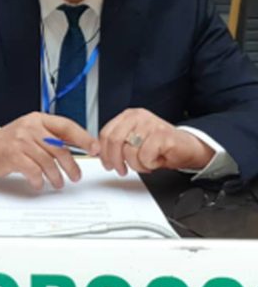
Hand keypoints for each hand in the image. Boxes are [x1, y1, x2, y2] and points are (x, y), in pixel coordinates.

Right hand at [0, 112, 98, 190]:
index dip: (83, 138)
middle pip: (59, 148)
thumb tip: (79, 146)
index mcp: (38, 119)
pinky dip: (39, 180)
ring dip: (56, 176)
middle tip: (75, 176)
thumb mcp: (31, 131)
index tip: (94, 148)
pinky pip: (33, 171)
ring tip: (58, 182)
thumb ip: (52, 136)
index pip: (66, 126)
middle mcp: (31, 127)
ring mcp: (21, 141)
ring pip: (48, 162)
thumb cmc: (11, 141)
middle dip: (71, 165)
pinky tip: (39, 183)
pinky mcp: (13, 155)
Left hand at [98, 108, 214, 174]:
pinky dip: (149, 164)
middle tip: (121, 170)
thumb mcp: (133, 142)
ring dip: (136, 165)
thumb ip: (117, 144)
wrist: (188, 148)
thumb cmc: (160, 146)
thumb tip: (98, 153)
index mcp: (128, 116)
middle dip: (115, 160)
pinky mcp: (163, 135)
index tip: (107, 164)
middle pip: (114, 141)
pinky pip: (145, 156)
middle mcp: (138, 117)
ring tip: (145, 164)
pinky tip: (156, 161)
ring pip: (130, 151)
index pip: (106, 133)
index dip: (103, 152)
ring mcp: (151, 124)